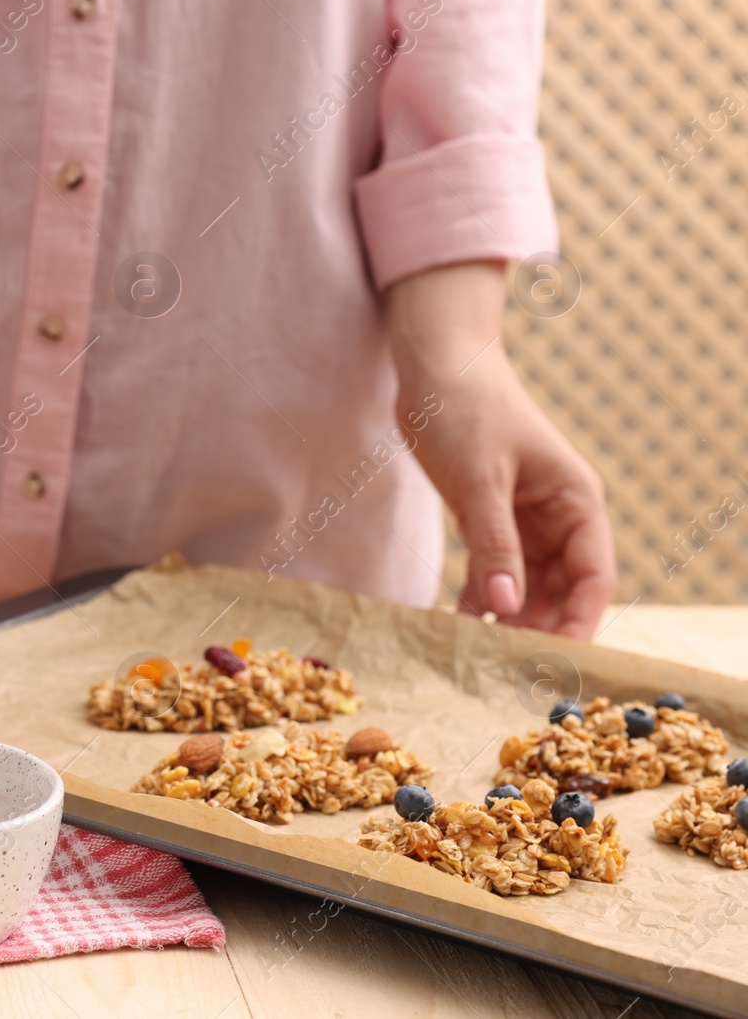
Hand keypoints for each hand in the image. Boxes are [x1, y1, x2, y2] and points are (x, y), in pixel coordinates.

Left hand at [386, 262, 616, 639]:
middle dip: (537, 626)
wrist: (434, 365)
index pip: (594, 577)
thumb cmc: (466, 410)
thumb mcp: (480, 480)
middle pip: (562, 589)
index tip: (550, 657)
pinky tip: (459, 621)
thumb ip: (493, 545)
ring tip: (478, 650)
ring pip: (526, 583)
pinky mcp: (490, 516)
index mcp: (576, 502)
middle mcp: (558, 515)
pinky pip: (495, 568)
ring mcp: (523, 518)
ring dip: (507, 615)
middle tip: (503, 665)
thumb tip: (507, 608)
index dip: (578, 621)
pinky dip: (480, 594)